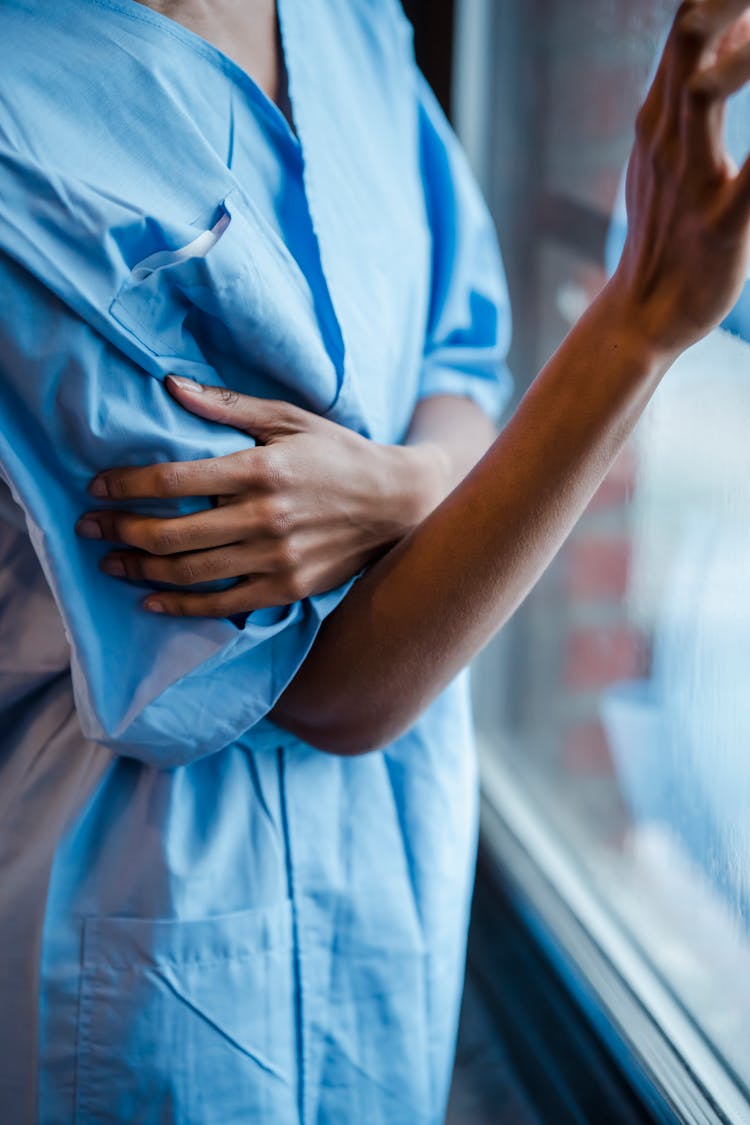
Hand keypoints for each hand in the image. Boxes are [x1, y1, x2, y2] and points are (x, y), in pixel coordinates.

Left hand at [76, 378, 444, 616]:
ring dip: (139, 570)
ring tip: (110, 563)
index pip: (172, 481)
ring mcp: (276, 559)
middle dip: (119, 530)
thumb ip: (227, 405)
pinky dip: (181, 606)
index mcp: (261, 469)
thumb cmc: (338, 453)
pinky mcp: (286, 589)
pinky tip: (151, 600)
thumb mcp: (289, 418)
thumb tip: (170, 385)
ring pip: (189, 572)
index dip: (125, 485)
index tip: (96, 486)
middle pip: (171, 533)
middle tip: (88, 527)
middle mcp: (264, 518)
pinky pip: (222, 605)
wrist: (397, 503)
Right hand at [611, 0, 749, 355]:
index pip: (684, 29)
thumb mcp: (666, 156)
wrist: (641, 317)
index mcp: (657, 122)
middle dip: (724, 2)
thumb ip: (691, 96)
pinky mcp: (723, 225)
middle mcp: (667, 141)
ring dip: (742, 54)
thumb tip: (727, 34)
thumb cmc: (666, 234)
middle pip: (689, 37)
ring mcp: (692, 181)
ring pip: (706, 91)